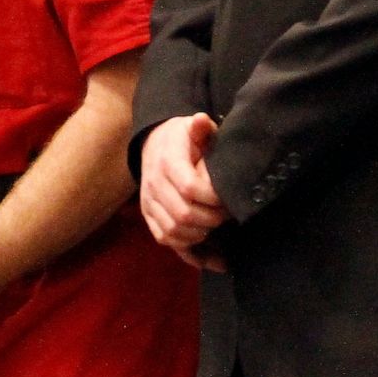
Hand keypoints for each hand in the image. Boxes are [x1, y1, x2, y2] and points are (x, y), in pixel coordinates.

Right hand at [139, 113, 228, 269]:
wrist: (155, 143)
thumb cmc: (182, 138)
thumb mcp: (193, 128)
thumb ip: (201, 127)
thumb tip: (201, 120)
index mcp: (167, 161)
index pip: (190, 188)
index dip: (214, 199)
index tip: (228, 197)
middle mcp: (153, 183)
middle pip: (183, 215)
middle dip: (211, 219)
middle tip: (228, 214)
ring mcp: (149, 202)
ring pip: (173, 232)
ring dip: (200, 235)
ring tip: (218, 228)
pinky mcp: (149, 215)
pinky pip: (166, 239)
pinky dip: (190, 251)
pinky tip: (214, 257)